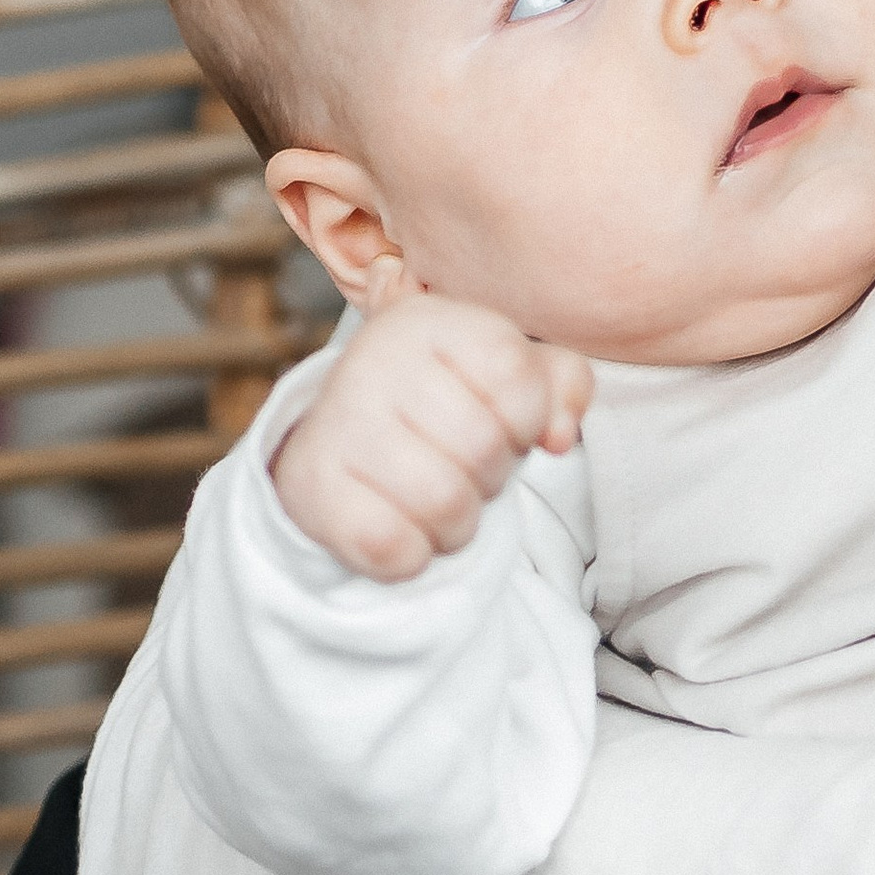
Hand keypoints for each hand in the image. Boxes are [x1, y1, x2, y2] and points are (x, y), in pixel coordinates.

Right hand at [270, 282, 591, 580]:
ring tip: (438, 499)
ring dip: (458, 522)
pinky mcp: (312, 487)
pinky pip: (395, 549)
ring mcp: (338, 421)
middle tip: (465, 466)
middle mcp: (376, 358)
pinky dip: (414, 555)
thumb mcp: (509, 373)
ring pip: (443, 503)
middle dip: (492, 474)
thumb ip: (562, 385)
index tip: (507, 423)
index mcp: (431, 319)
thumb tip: (558, 435)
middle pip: (484, 446)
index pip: (515, 375)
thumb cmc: (448, 402)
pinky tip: (399, 524)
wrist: (342, 439)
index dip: (528, 418)